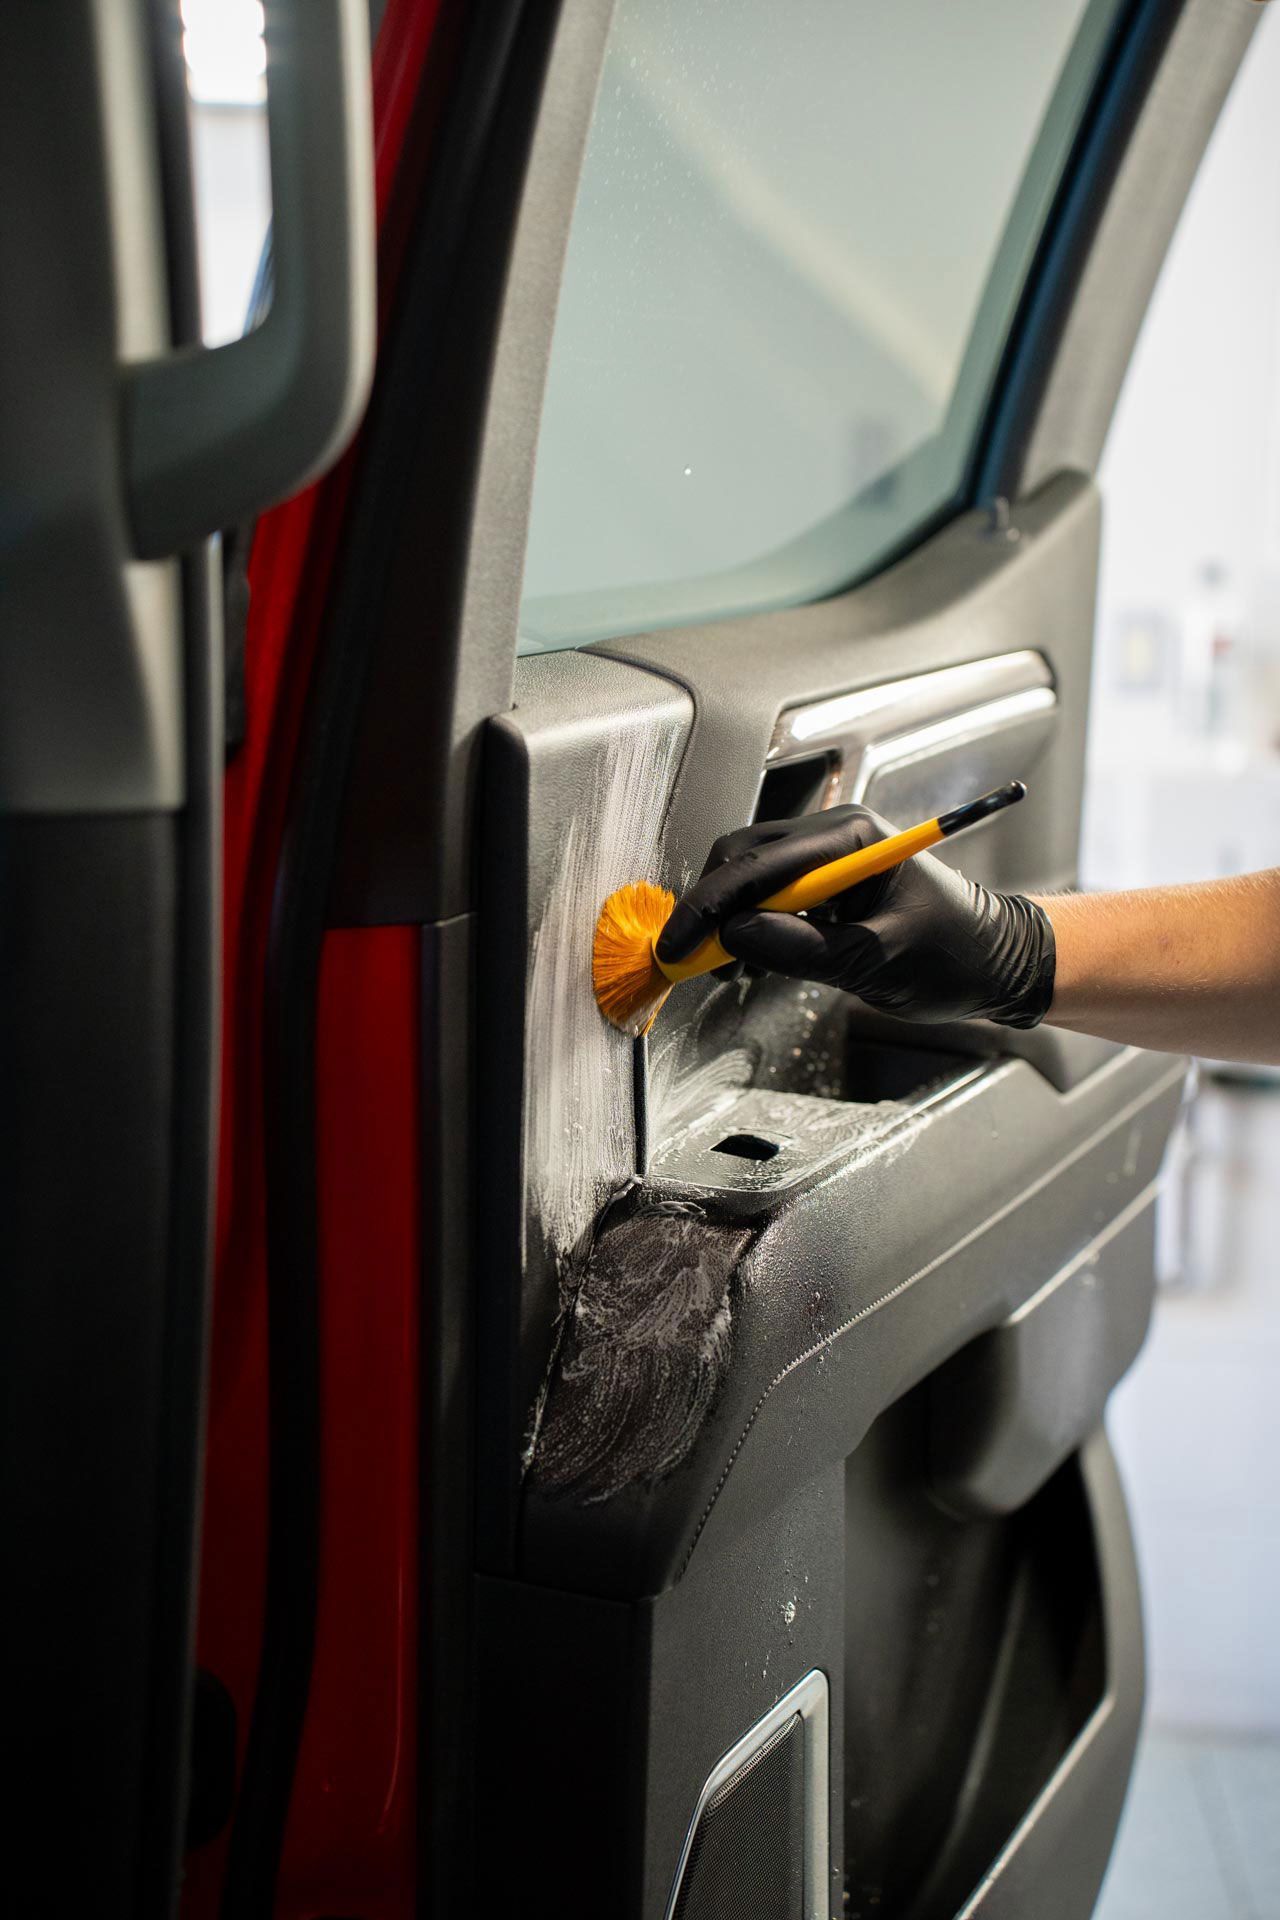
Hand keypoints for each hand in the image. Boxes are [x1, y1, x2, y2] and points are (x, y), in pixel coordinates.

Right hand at [655, 804, 1055, 1028]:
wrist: (996, 963)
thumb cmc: (955, 958)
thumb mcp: (876, 962)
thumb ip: (803, 949)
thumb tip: (734, 937)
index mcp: (852, 838)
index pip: (759, 864)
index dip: (708, 906)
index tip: (678, 946)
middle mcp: (835, 833)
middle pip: (744, 858)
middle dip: (712, 908)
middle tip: (698, 961)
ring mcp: (830, 854)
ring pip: (751, 875)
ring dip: (730, 919)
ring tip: (734, 969)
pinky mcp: (827, 880)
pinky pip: (771, 893)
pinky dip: (752, 925)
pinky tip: (758, 959)